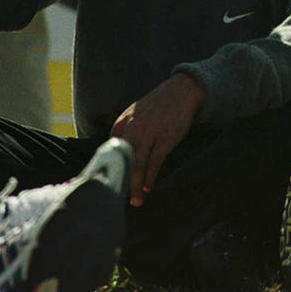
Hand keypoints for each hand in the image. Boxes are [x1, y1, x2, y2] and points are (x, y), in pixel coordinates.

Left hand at [110, 73, 205, 206]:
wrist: (180, 91)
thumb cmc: (158, 105)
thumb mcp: (135, 113)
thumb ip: (124, 130)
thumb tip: (117, 152)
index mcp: (122, 123)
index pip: (110, 152)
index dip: (110, 171)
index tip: (110, 185)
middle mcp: (132, 128)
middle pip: (122, 162)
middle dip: (121, 182)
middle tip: (120, 198)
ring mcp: (148, 134)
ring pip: (137, 166)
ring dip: (136, 186)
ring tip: (136, 200)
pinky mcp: (164, 139)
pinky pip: (154, 163)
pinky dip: (150, 177)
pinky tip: (149, 187)